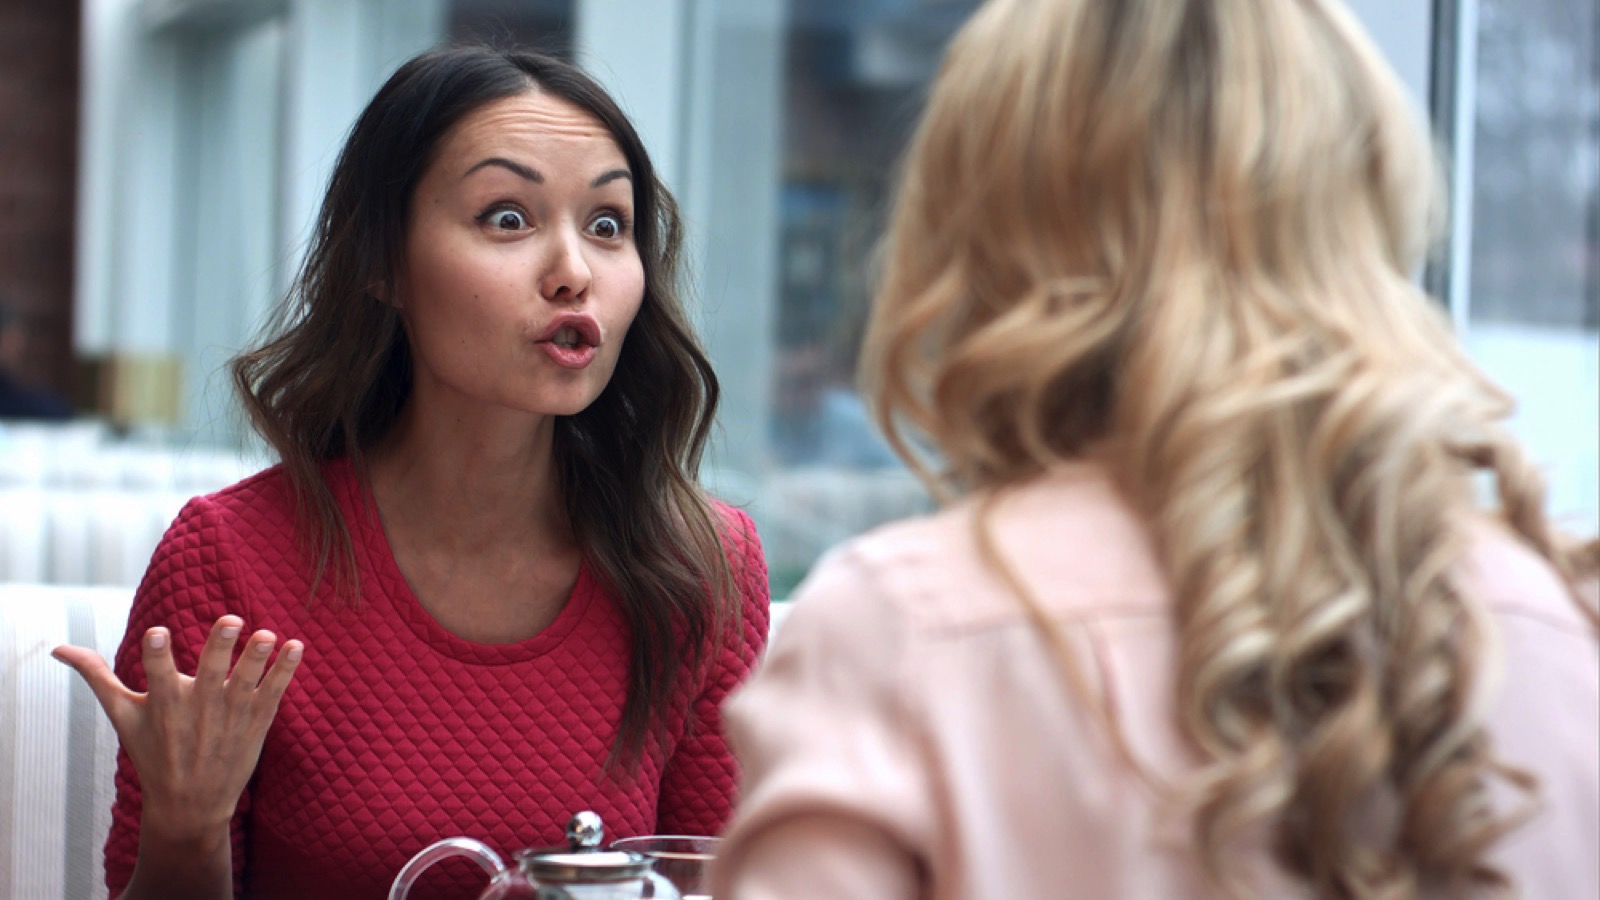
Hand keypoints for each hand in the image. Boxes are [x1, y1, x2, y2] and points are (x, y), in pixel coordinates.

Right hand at [52, 615, 303, 846]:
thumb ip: (97, 677)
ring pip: (247, 682)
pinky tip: (297, 646)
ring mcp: (230, 716)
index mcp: (163, 705)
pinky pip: (274, 693)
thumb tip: (59, 647)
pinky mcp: (256, 723)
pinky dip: (286, 672)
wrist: (190, 805)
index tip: (157, 632)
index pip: (158, 674)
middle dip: (220, 648)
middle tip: (231, 619)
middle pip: (211, 673)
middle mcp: (198, 709)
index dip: (157, 655)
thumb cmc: (152, 753)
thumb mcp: (122, 717)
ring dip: (258, 658)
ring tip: (269, 634)